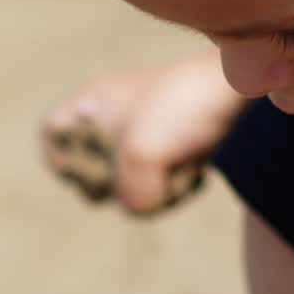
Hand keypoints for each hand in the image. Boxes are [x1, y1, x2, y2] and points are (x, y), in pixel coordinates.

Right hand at [40, 49, 243, 214]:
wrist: (241, 85)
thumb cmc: (182, 107)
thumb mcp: (142, 156)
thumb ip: (128, 194)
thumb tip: (137, 208)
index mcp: (92, 102)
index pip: (52, 133)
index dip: (61, 159)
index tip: (87, 170)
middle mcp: (112, 110)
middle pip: (91, 165)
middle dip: (116, 184)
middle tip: (139, 179)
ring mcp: (143, 123)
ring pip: (129, 174)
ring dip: (151, 186)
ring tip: (176, 174)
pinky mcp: (172, 135)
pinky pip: (158, 171)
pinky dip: (172, 180)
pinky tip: (193, 173)